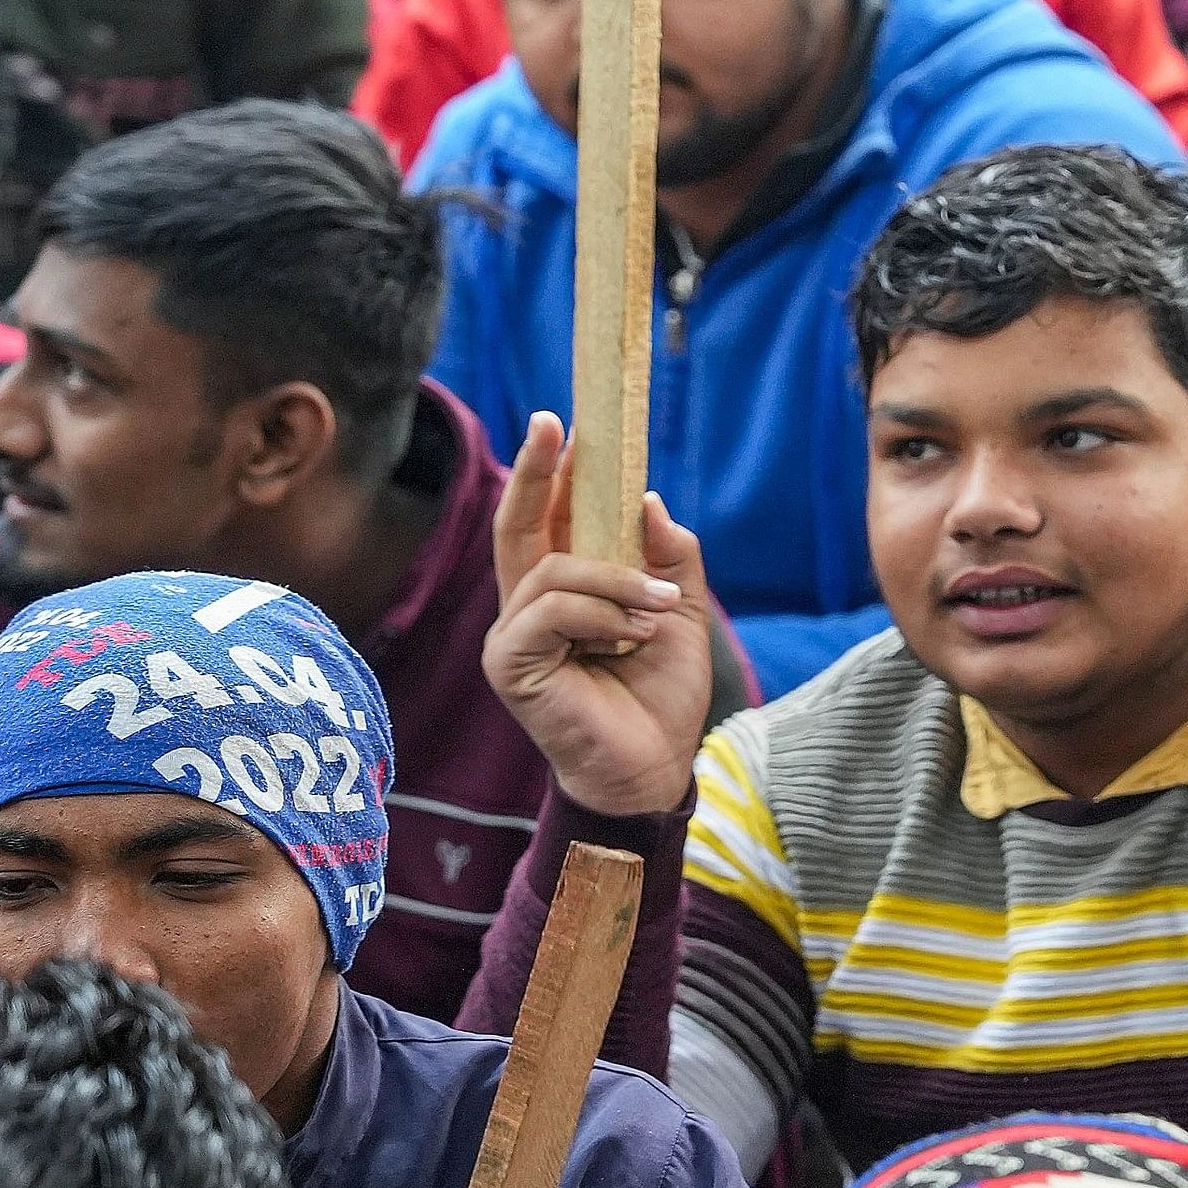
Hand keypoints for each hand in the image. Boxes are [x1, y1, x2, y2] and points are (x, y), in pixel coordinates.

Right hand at [483, 414, 716, 816]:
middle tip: (552, 423)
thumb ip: (667, 555)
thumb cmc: (658, 694)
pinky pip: (552, 611)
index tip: (566, 424)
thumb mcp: (678, 610)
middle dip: (537, 471)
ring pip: (555, 569)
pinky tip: (631, 636)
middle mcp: (527, 608)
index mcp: (562, 592)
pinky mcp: (509, 663)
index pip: (547, 521)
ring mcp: (512, 636)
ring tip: (658, 607)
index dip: (553, 473)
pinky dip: (601, 613)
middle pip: (518, 525)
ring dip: (616, 579)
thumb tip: (646, 500)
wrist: (654, 764)